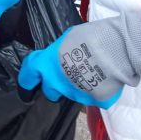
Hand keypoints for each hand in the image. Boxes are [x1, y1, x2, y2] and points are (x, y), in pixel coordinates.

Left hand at [17, 13, 140, 108]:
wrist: (114, 51)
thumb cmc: (89, 37)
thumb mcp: (68, 38)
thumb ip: (60, 50)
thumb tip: (61, 54)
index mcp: (46, 65)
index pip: (28, 74)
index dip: (26, 79)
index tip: (27, 84)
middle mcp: (56, 83)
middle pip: (49, 91)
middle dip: (54, 87)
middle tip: (65, 77)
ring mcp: (73, 95)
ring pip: (70, 94)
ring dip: (76, 87)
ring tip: (90, 73)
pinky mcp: (91, 102)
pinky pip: (90, 98)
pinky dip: (93, 91)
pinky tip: (102, 80)